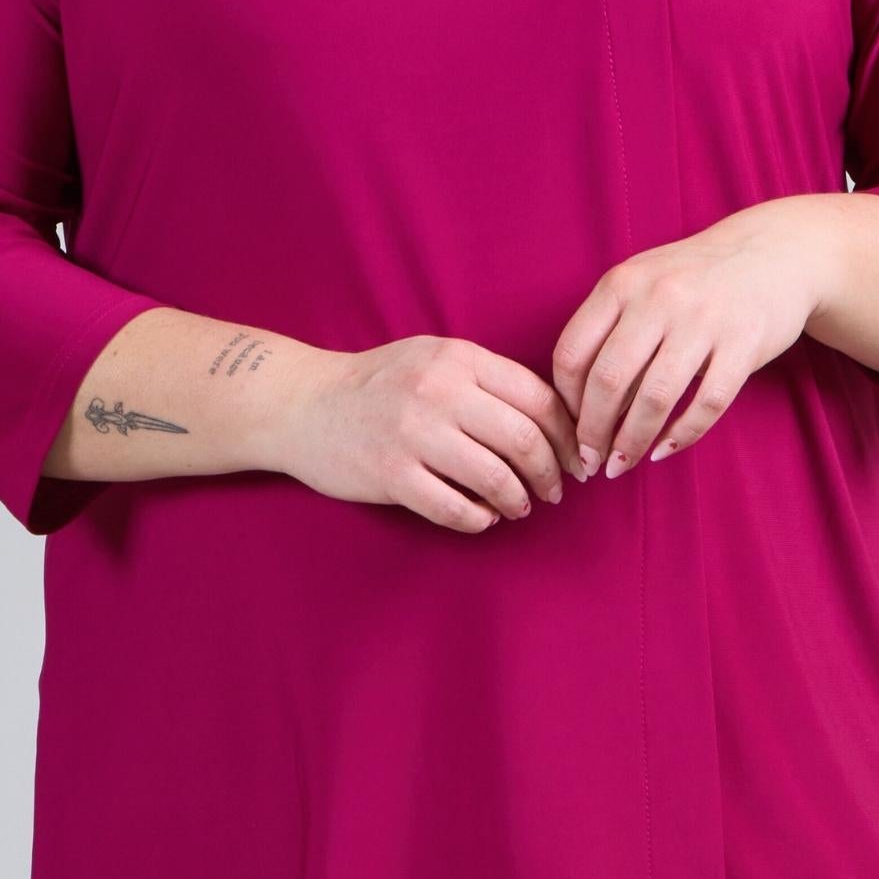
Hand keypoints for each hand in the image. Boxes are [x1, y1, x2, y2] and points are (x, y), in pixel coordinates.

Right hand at [274, 333, 581, 534]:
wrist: (303, 404)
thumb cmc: (380, 384)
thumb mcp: (435, 359)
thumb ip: (487, 380)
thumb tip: (555, 422)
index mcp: (459, 358)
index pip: (538, 398)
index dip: (567, 436)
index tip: (574, 460)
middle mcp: (439, 391)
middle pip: (525, 440)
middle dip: (551, 474)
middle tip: (554, 491)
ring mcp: (414, 434)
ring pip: (496, 478)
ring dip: (518, 500)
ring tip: (519, 507)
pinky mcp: (392, 475)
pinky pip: (456, 509)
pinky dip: (480, 520)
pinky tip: (482, 517)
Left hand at [551, 206, 834, 475]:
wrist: (775, 253)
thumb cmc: (696, 279)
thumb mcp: (644, 284)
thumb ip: (611, 329)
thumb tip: (581, 405)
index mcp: (622, 283)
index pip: (574, 352)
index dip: (566, 401)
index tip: (569, 428)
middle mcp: (659, 298)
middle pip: (609, 380)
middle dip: (593, 433)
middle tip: (590, 461)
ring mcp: (704, 320)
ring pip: (655, 398)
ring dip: (632, 442)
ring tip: (622, 465)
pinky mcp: (743, 344)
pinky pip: (706, 404)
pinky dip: (682, 435)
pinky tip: (664, 450)